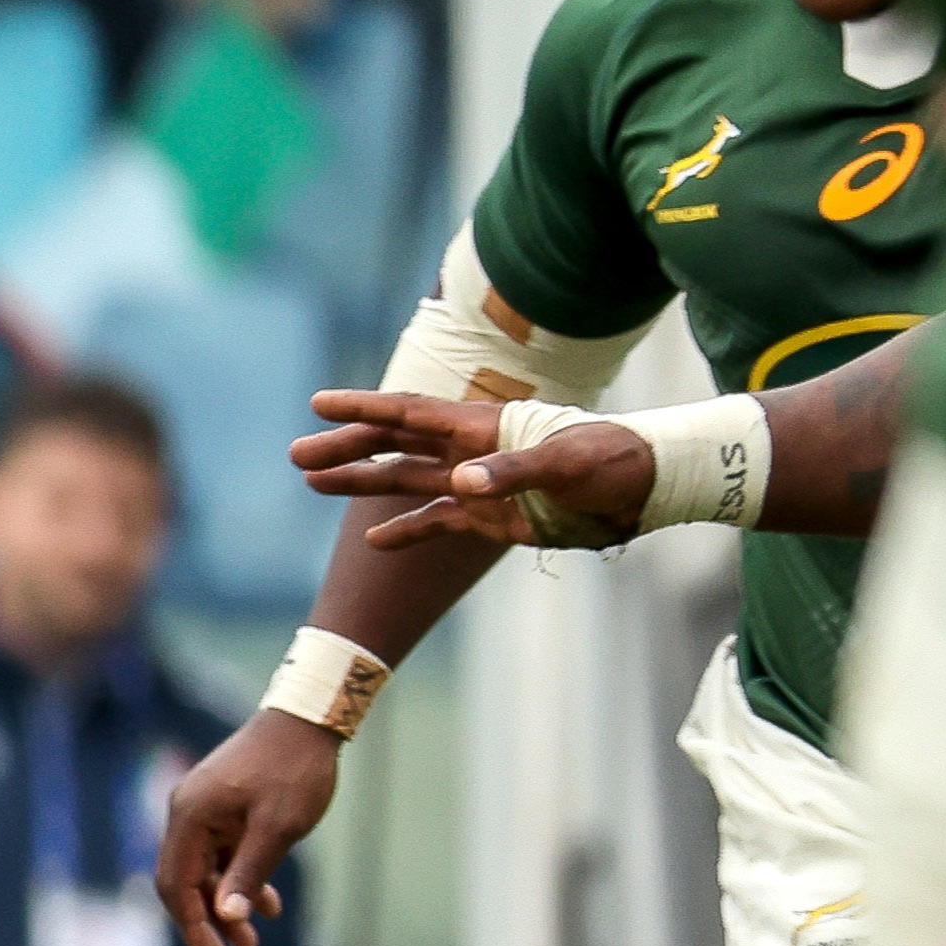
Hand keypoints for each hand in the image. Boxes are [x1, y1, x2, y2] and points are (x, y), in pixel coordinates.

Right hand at [156, 708, 335, 945]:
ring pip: (206, 870)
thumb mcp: (277, 828)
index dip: (191, 926)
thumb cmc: (294, 770)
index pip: (176, 884)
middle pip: (185, 882)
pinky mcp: (224, 807)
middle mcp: (188, 814)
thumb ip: (249, 873)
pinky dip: (240, 880)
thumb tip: (225, 917)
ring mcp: (205, 810)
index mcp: (191, 817)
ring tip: (251, 942)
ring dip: (226, 906)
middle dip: (205, 923)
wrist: (309, 717)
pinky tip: (267, 906)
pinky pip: (224, 853)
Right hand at [294, 387, 653, 547]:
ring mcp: (479, 484)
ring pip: (407, 480)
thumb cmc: (614, 461)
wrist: (648, 488)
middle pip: (396, 445)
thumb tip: (460, 483)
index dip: (364, 408)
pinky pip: (438, 522)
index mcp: (482, 428)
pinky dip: (407, 530)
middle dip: (348, 448)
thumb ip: (513, 471)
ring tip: (314, 482)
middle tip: (297, 454)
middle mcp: (471, 451)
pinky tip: (376, 541)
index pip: (411, 414)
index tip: (319, 404)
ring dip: (364, 482)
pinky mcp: (493, 517)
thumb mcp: (567, 463)